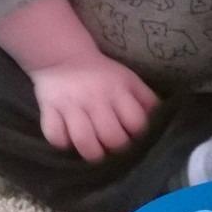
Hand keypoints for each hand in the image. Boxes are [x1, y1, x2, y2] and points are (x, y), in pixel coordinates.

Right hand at [32, 53, 158, 160]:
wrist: (63, 58)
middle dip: (116, 148)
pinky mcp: (49, 109)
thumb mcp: (129, 80)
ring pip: (83, 141)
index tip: (134, 138)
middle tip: (114, 148)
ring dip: (92, 153)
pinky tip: (70, 142)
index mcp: (118, 90)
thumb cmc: (102, 74)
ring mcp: (70, 105)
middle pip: (111, 136)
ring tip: (95, 151)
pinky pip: (55, 136)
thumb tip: (162, 121)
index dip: (138, 136)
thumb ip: (146, 100)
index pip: (135, 123)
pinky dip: (63, 144)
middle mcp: (95, 99)